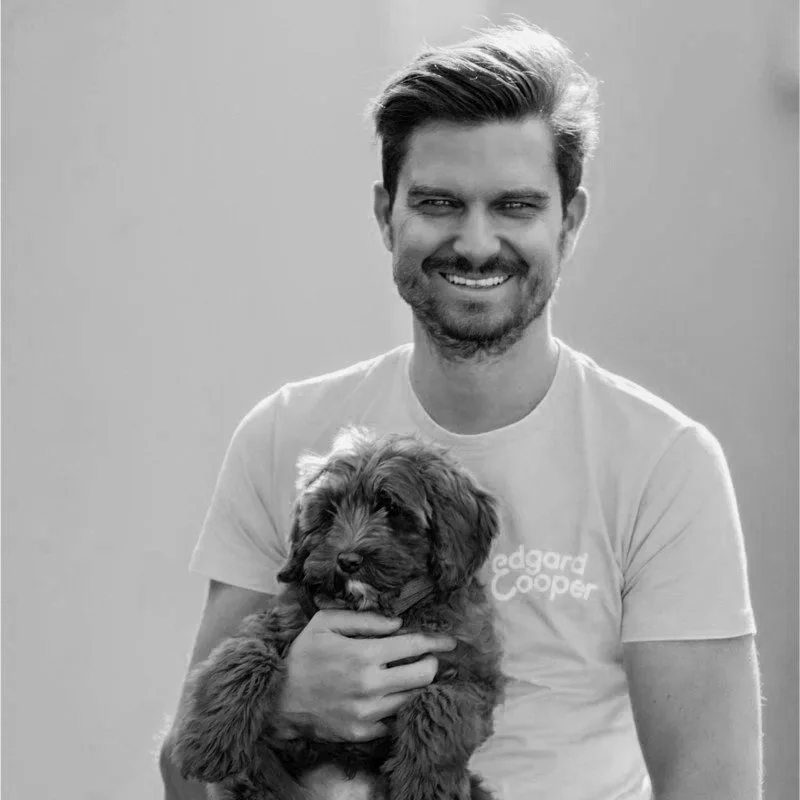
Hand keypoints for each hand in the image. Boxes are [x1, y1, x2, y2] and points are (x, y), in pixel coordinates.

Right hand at [278, 610, 455, 742]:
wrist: (278, 700)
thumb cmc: (303, 655)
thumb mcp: (327, 622)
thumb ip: (365, 619)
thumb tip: (397, 624)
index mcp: (364, 654)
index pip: (414, 646)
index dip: (436, 641)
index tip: (449, 641)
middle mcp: (370, 685)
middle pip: (424, 675)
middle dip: (431, 664)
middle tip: (428, 658)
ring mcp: (367, 714)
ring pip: (412, 699)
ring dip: (418, 686)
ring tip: (412, 675)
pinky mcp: (362, 733)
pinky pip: (394, 720)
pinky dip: (399, 707)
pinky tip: (393, 695)